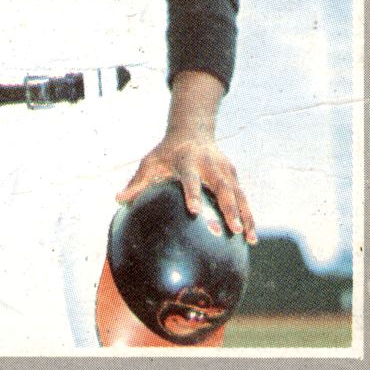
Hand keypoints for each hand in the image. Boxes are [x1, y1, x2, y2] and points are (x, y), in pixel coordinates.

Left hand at [116, 134, 256, 244]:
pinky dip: (248, 214)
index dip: (193, 194)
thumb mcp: (150, 163)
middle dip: (229, 208)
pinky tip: (251, 236)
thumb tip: (118, 200)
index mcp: (187, 161)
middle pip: (222, 187)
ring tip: (249, 238)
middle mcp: (209, 165)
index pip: (190, 179)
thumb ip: (137, 182)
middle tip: (234, 229)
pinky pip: (243, 197)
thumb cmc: (166, 153)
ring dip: (245, 215)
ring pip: (238, 194)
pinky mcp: (233, 176)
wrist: (191, 131)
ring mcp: (224, 170)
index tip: (194, 211)